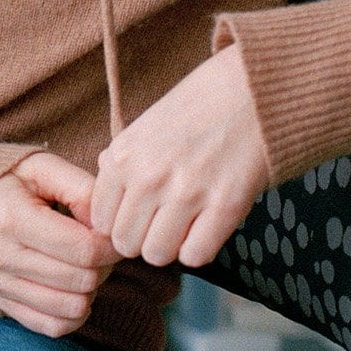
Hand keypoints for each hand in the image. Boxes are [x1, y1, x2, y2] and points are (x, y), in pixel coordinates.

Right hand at [0, 150, 122, 337]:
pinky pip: (53, 327)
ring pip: (72, 307)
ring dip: (90, 289)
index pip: (83, 249)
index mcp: (11, 216)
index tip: (112, 234)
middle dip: (103, 265)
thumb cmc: (9, 181)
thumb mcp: (43, 168)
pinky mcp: (0, 301)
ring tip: (84, 265)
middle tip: (99, 247)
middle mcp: (0, 254)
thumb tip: (109, 227)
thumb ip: (81, 189)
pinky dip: (73, 314)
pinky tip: (72, 288)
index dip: (111, 246)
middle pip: (81, 280)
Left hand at [88, 44, 270, 269]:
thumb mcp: (142, 129)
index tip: (138, 217)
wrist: (249, 94)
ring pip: (157, 255)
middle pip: (126, 244)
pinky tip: (205, 228)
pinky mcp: (225, 206)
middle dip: (142, 239)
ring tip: (184, 225)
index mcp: (123, 157)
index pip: (101, 221)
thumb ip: (119, 165)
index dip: (120, 224)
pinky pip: (195, 257)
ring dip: (170, 247)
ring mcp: (187, 192)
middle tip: (162, 223)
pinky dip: (199, 249)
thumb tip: (101, 205)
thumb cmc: (195, 112)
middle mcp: (148, 176)